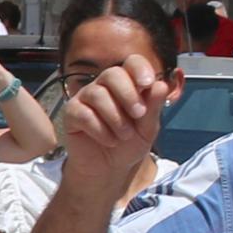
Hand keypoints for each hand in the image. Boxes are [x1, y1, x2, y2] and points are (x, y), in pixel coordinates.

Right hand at [62, 54, 170, 175]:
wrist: (110, 169)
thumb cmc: (128, 145)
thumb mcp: (148, 129)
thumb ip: (153, 108)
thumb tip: (160, 85)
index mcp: (127, 84)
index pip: (131, 63)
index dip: (139, 69)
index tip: (147, 84)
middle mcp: (104, 87)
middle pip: (112, 74)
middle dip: (128, 94)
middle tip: (138, 115)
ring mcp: (85, 99)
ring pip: (97, 94)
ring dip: (115, 117)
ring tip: (124, 135)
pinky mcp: (72, 114)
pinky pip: (83, 114)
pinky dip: (100, 130)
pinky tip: (109, 140)